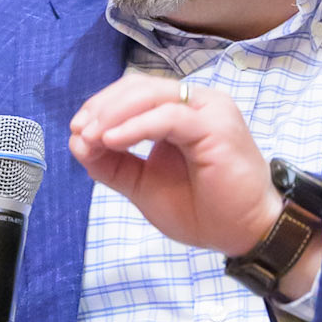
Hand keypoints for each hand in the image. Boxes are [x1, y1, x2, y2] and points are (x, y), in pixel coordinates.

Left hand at [69, 76, 283, 258]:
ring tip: (90, 137)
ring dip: (113, 114)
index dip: (102, 106)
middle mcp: (197, 103)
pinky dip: (135, 126)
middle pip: (139, 87)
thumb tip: (76, 141)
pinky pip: (168, 117)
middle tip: (79, 132)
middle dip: (102, 108)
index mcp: (182, 112)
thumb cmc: (204, 211)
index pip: (135, 92)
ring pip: (151, 95)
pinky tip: (112, 140)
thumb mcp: (144, 185)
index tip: (77, 131)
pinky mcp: (215, 125)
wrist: (244, 234)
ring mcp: (209, 109)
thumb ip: (113, 164)